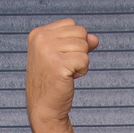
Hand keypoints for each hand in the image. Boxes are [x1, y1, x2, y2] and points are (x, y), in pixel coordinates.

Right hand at [26, 18, 99, 132]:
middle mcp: (41, 39)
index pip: (71, 24)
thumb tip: (95, 39)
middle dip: (80, 51)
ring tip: (67, 73)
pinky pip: (85, 59)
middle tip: (65, 67)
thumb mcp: (63, 57)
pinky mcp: (58, 63)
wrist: (44, 108)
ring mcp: (48, 50)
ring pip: (84, 45)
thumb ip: (78, 43)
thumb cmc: (53, 83)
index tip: (61, 59)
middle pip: (80, 32)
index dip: (74, 42)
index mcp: (38, 34)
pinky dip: (82, 71)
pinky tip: (69, 79)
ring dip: (81, 62)